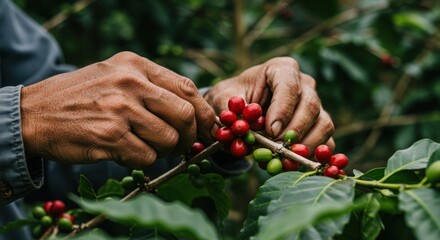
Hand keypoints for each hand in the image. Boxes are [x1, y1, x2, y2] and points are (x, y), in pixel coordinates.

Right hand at [21, 52, 216, 168]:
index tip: (210, 129)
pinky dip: (143, 160)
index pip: (187, 88)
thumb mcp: (116, 76)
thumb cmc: (81, 98)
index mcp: (136, 65)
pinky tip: (125, 151)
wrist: (34, 114)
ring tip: (145, 146)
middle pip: (184, 115)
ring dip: (164, 150)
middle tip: (182, 145)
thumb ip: (152, 88)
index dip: (204, 112)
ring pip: (168, 140)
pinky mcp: (110, 136)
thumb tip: (193, 112)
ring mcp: (120, 109)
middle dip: (189, 136)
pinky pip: (147, 157)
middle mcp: (131, 83)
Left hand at [205, 57, 334, 151]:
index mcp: (281, 69)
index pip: (289, 86)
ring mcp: (316, 105)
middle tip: (277, 149)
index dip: (283, 110)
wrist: (239, 109)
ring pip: (323, 124)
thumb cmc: (233, 98)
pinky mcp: (319, 126)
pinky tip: (294, 164)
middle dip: (295, 131)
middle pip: (311, 106)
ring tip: (283, 159)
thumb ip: (230, 111)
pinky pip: (327, 142)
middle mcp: (304, 84)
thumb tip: (242, 129)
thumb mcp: (223, 99)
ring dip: (306, 146)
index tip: (271, 131)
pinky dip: (313, 156)